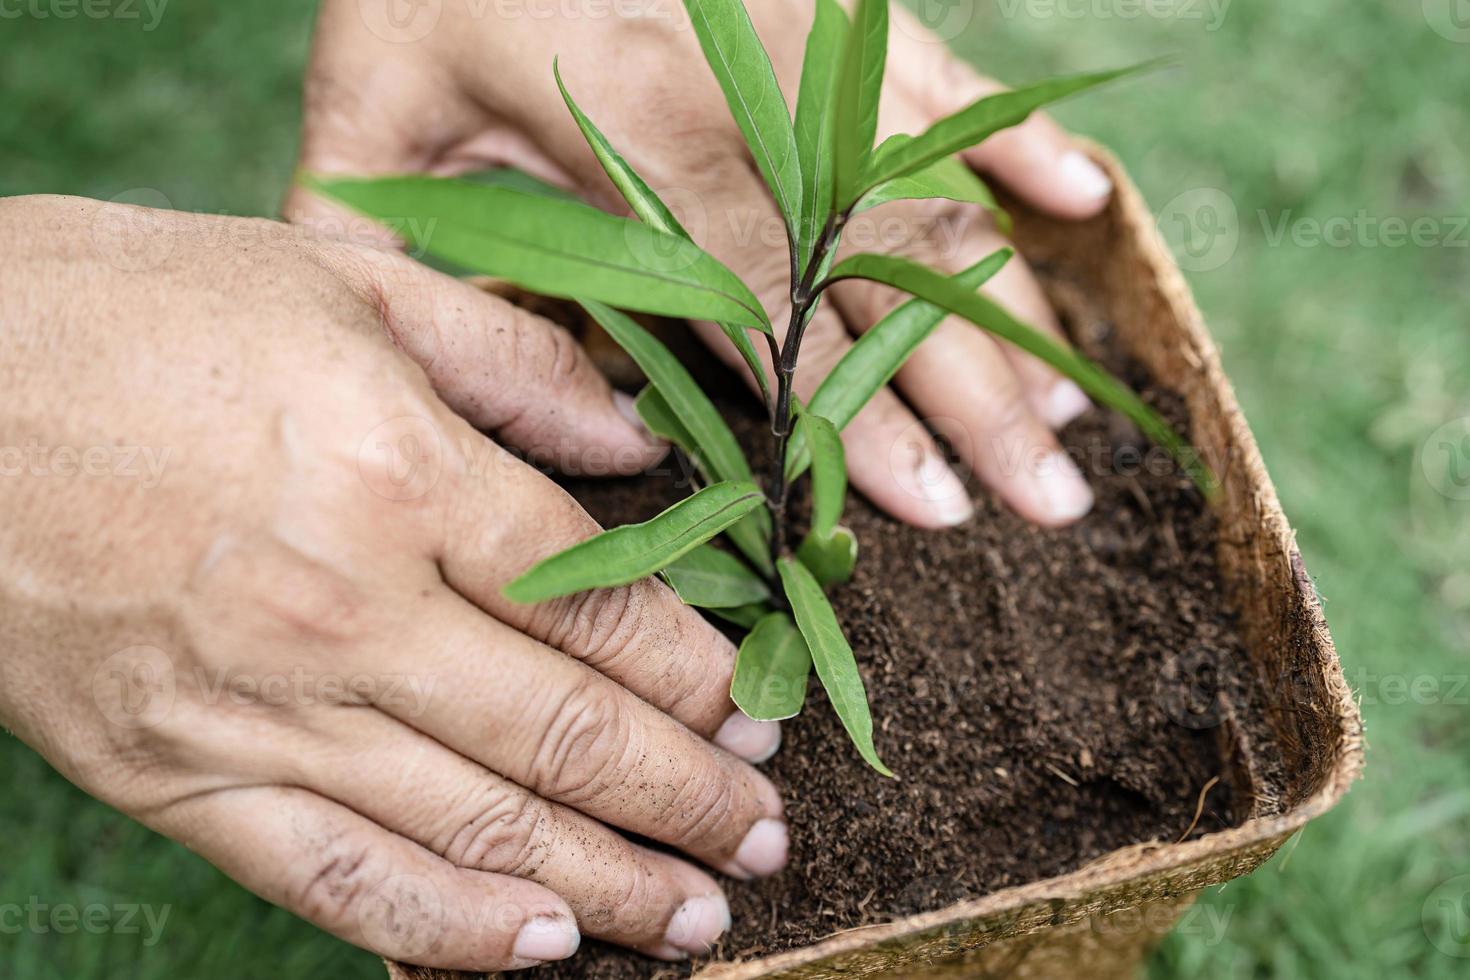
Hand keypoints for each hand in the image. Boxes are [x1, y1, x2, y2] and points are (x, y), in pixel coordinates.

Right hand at [0, 196, 786, 971]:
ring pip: (476, 831)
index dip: (699, 674)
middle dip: (688, 797)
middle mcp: (347, 610)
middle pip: (563, 734)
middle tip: (766, 835)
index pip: (601, 605)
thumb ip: (510, 360)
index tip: (756, 712)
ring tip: (701, 916)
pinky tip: (544, 954)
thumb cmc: (135, 311)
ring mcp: (257, 709)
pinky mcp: (174, 777)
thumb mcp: (340, 280)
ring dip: (610, 884)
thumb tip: (642, 441)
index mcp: (401, 474)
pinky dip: (447, 934)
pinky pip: (335, 883)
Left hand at [285, 0, 1111, 529]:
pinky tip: (1086, 203)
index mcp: (637, 140)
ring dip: (1010, 307)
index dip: (859, 416)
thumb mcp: (370, 114)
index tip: (936, 507)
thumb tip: (423, 399)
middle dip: (975, 397)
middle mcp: (749, 97)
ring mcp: (808, 38)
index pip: (774, 312)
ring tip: (1069, 413)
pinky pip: (941, 75)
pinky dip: (1016, 138)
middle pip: (887, 273)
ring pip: (933, 194)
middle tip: (1050, 505)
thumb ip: (387, 262)